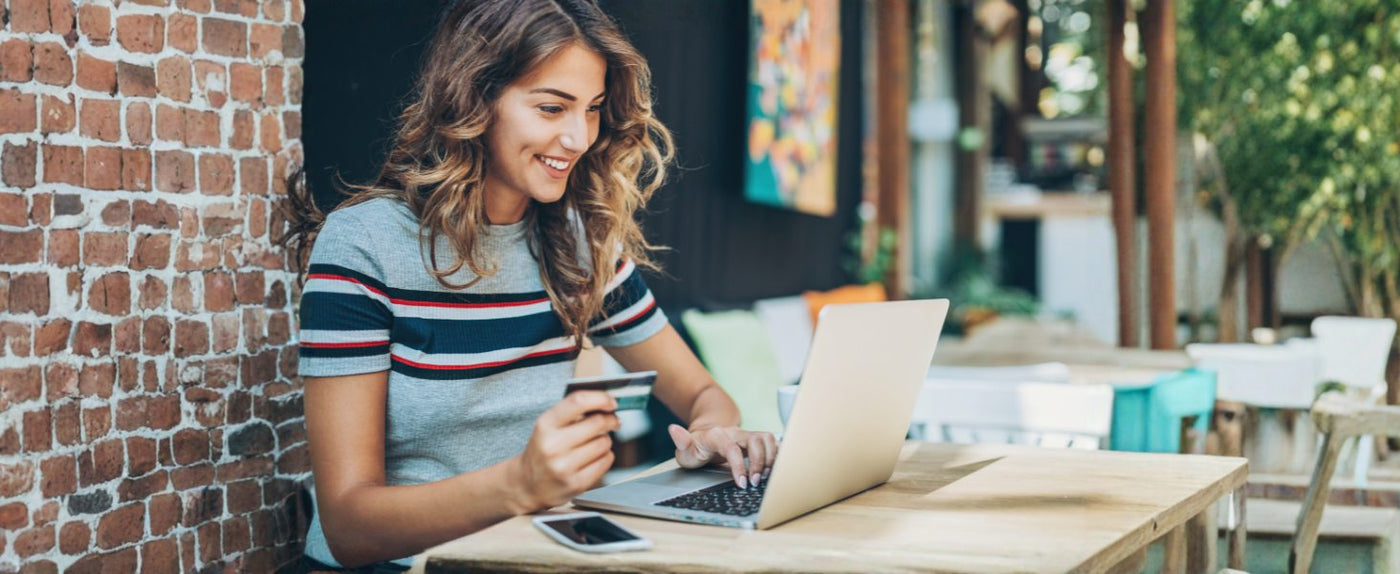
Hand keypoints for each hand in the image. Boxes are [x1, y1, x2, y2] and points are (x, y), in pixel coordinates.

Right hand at [510, 391, 619, 512]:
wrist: (528, 484)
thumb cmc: (543, 450)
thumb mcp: (548, 426)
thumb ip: (573, 412)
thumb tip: (605, 403)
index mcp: (545, 425)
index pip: (578, 402)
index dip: (600, 398)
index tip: (611, 402)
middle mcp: (552, 445)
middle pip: (597, 423)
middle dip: (610, 420)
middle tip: (612, 421)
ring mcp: (564, 467)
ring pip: (604, 443)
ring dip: (605, 440)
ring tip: (595, 443)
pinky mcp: (576, 483)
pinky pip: (605, 461)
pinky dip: (605, 456)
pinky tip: (594, 457)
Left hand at [667, 424, 777, 488]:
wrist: (705, 438)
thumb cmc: (696, 448)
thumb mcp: (684, 450)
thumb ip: (681, 442)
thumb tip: (673, 429)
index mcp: (716, 436)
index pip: (731, 448)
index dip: (739, 466)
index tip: (742, 483)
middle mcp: (734, 432)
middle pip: (755, 439)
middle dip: (759, 462)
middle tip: (755, 482)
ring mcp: (746, 435)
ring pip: (766, 438)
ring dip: (770, 458)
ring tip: (764, 476)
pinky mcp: (755, 440)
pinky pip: (772, 442)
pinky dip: (776, 455)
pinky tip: (773, 469)